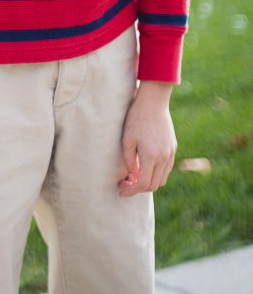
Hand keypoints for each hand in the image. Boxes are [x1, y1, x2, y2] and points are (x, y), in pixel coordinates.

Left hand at [119, 81, 176, 196]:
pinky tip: (145, 167)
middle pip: (153, 185)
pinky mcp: (173, 148)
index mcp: (151, 156)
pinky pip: (166, 169)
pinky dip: (156, 174)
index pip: (143, 184)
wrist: (153, 102)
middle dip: (139, 189)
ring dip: (149, 182)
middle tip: (125, 183)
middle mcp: (164, 158)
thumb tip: (132, 177)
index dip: (131, 191)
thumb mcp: (127, 140)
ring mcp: (170, 153)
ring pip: (162, 179)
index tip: (121, 191)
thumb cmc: (136, 119)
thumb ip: (128, 161)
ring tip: (134, 176)